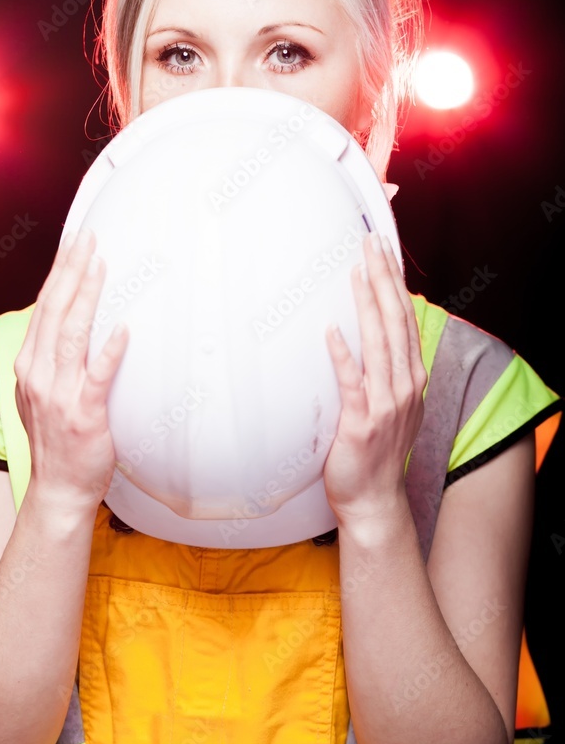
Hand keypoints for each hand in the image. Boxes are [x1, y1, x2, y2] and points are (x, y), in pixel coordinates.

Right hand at [14, 228, 128, 507]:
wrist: (58, 489)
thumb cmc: (58, 440)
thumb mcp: (42, 393)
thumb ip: (52, 359)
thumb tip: (71, 323)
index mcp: (29, 366)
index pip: (44, 308)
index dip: (59, 273)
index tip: (73, 243)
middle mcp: (38, 375)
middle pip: (55, 312)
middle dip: (71, 271)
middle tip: (88, 238)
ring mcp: (59, 395)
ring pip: (72, 335)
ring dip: (87, 297)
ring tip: (101, 266)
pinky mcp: (84, 415)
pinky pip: (98, 377)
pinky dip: (109, 350)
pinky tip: (123, 328)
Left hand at [323, 231, 425, 527]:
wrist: (374, 499)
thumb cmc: (375, 450)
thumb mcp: (390, 403)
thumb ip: (385, 368)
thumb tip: (367, 331)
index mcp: (411, 377)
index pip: (404, 319)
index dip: (395, 283)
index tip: (385, 250)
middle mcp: (405, 385)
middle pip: (395, 322)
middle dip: (384, 279)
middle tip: (371, 243)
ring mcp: (387, 404)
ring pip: (379, 344)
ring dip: (367, 305)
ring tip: (357, 272)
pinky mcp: (362, 423)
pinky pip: (353, 383)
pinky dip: (344, 356)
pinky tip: (332, 332)